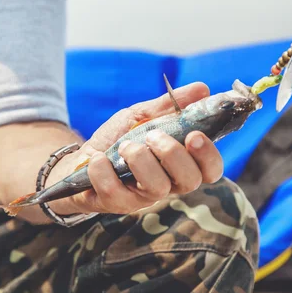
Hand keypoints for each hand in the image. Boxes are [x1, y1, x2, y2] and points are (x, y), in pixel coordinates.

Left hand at [48, 81, 223, 215]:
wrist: (80, 158)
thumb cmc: (119, 139)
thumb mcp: (143, 116)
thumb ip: (170, 105)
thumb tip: (203, 89)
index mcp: (179, 164)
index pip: (210, 170)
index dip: (209, 155)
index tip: (195, 135)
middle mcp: (167, 184)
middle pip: (190, 180)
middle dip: (173, 154)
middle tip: (153, 136)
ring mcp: (143, 197)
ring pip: (157, 188)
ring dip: (140, 160)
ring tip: (124, 145)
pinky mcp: (117, 204)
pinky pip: (116, 192)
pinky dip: (104, 170)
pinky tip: (98, 158)